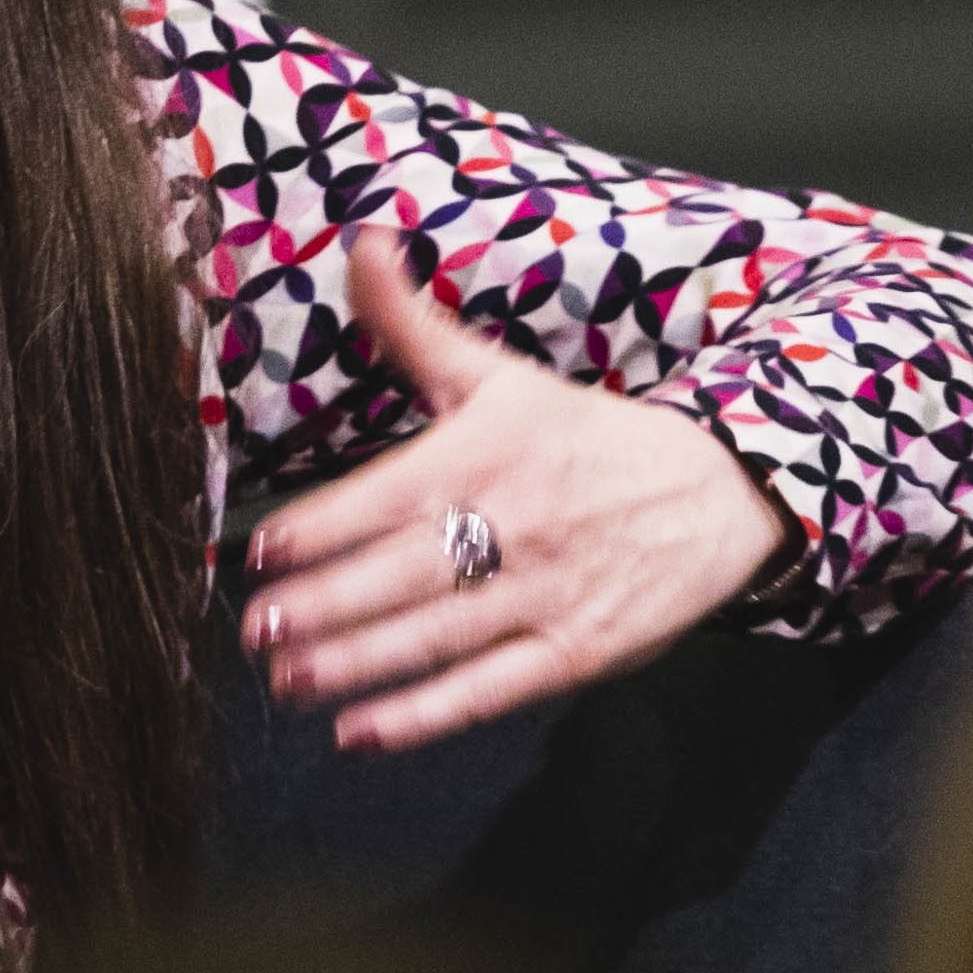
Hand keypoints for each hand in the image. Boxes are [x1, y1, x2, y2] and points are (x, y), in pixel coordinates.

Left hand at [243, 229, 797, 752]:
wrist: (716, 490)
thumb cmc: (584, 437)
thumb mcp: (499, 374)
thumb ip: (413, 322)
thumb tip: (359, 239)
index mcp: (488, 452)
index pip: (389, 494)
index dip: (323, 525)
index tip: (262, 550)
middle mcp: (514, 524)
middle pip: (406, 571)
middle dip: (327, 604)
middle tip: (256, 630)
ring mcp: (546, 594)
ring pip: (438, 635)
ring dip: (357, 663)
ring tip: (287, 681)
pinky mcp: (574, 653)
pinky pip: (488, 689)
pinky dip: (423, 717)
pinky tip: (359, 733)